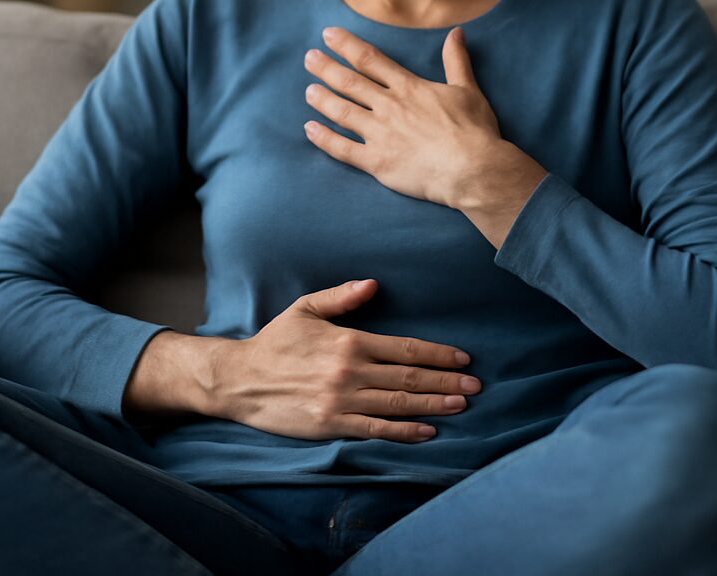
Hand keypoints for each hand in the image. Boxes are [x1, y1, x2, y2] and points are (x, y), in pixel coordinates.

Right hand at [218, 279, 481, 442]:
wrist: (239, 381)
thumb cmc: (274, 342)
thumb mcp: (305, 309)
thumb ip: (340, 296)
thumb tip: (373, 284)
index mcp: (349, 341)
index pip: (405, 348)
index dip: (438, 354)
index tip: (463, 359)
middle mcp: (350, 371)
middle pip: (410, 376)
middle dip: (447, 382)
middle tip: (477, 387)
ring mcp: (342, 400)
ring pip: (399, 403)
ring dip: (434, 405)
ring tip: (462, 406)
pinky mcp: (332, 425)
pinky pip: (376, 429)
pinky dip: (405, 431)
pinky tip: (428, 432)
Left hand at [302, 25, 501, 207]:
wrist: (474, 169)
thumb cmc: (474, 131)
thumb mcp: (467, 89)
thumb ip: (456, 60)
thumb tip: (456, 33)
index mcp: (408, 88)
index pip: (370, 60)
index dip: (346, 45)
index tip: (328, 35)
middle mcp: (389, 106)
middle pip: (349, 82)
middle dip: (326, 67)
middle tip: (308, 58)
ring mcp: (380, 134)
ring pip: (342, 111)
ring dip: (322, 99)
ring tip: (308, 90)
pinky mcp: (376, 162)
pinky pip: (342, 149)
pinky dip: (323, 138)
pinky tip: (309, 129)